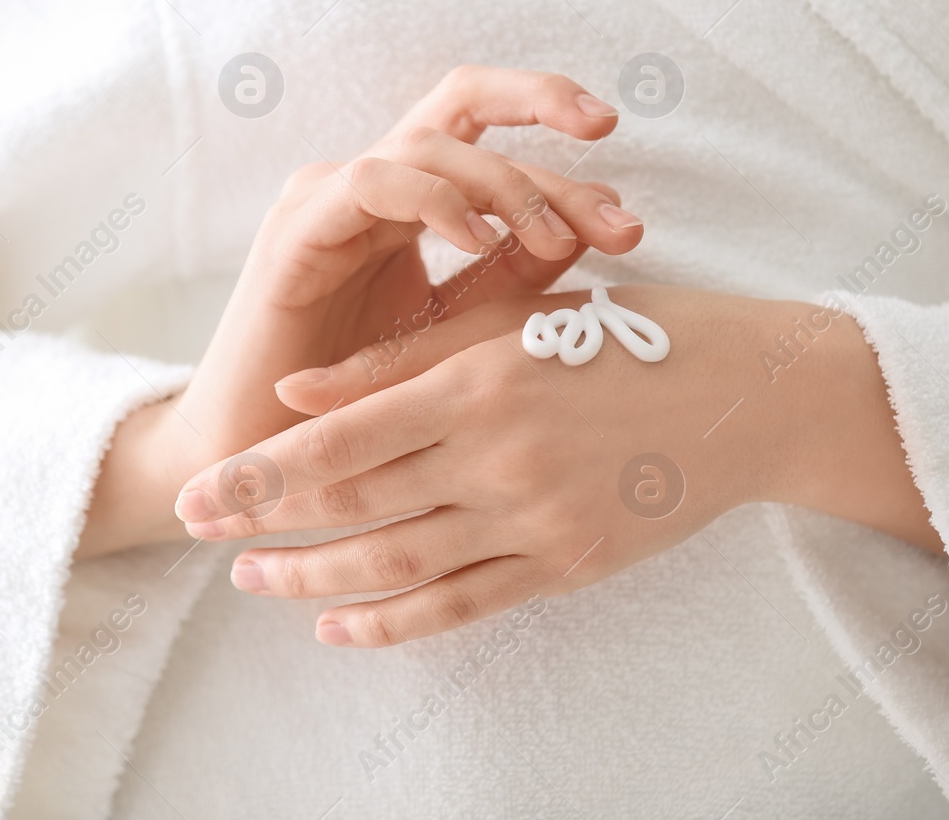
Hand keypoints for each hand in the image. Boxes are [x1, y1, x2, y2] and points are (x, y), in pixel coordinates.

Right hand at [76, 67, 641, 558]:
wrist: (270, 460)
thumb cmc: (364, 401)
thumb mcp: (458, 329)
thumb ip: (513, 275)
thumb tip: (592, 230)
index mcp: (415, 199)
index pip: (496, 135)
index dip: (566, 156)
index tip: (630, 217)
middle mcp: (374, 183)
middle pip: (464, 96)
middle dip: (544, 109)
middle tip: (610, 181)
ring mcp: (330, 198)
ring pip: (430, 140)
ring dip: (503, 183)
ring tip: (552, 240)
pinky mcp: (297, 231)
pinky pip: (372, 182)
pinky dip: (432, 199)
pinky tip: (476, 240)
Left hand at [174, 285, 940, 644]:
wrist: (746, 395)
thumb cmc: (627, 335)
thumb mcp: (514, 321)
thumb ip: (401, 358)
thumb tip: (294, 393)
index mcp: (481, 381)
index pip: (342, 441)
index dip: (261, 471)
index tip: (201, 490)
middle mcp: (503, 457)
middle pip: (357, 506)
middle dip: (268, 524)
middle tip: (203, 534)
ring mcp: (538, 520)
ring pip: (401, 564)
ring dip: (317, 578)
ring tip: (254, 580)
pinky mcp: (568, 565)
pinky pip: (465, 604)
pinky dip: (397, 622)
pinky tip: (342, 627)